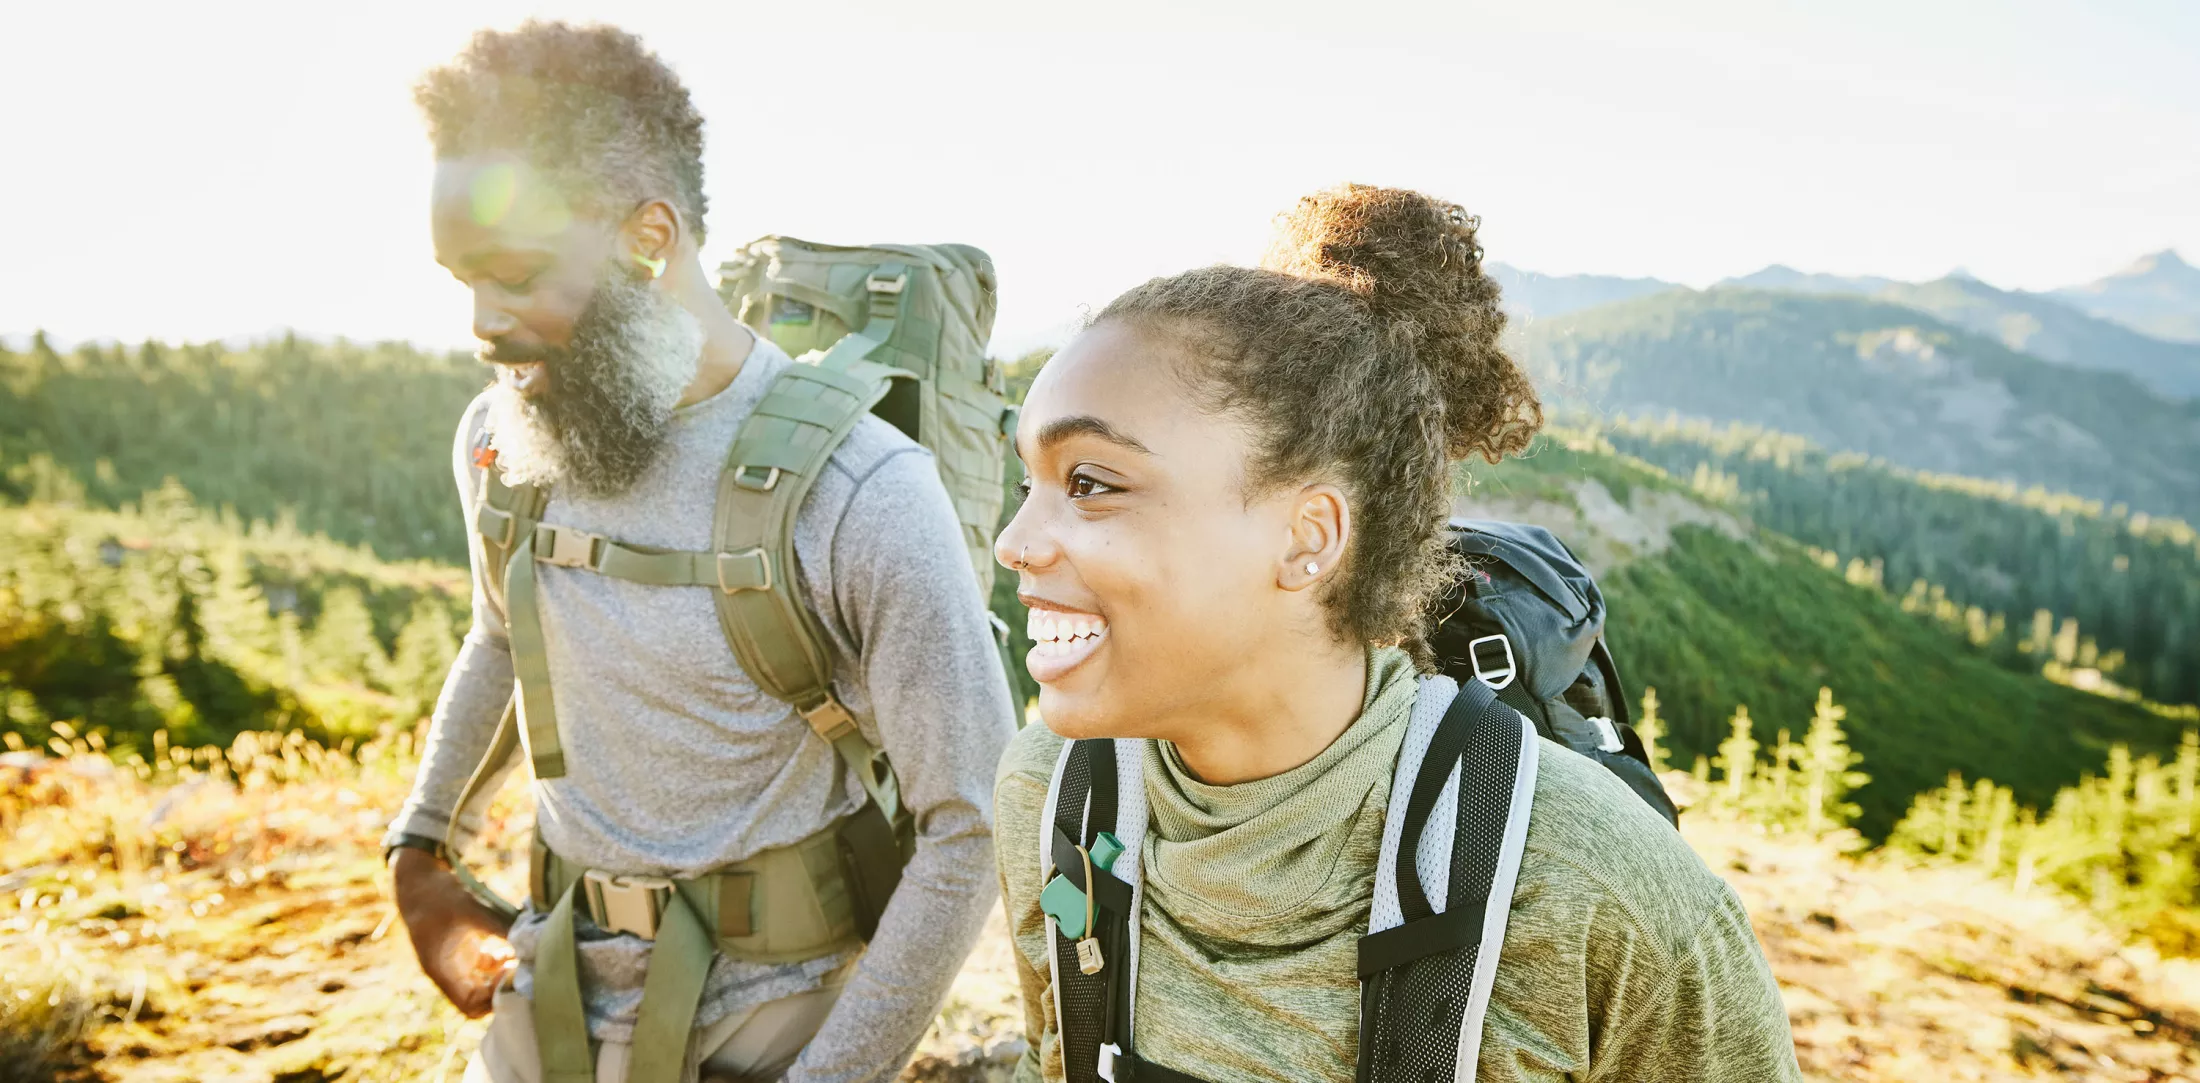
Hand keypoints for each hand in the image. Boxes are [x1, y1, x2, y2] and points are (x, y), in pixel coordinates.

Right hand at [390, 846, 516, 1017]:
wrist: (418, 876)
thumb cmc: (438, 894)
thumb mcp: (471, 910)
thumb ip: (501, 926)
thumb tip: (532, 939)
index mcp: (442, 971)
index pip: (469, 1006)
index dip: (492, 999)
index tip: (512, 976)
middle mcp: (448, 971)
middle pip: (479, 998)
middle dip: (501, 987)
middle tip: (523, 967)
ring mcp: (455, 960)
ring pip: (484, 981)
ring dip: (503, 973)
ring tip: (523, 955)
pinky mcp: (463, 946)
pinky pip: (485, 964)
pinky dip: (500, 959)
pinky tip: (514, 944)